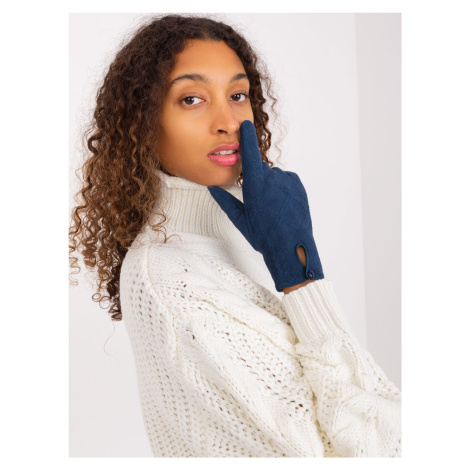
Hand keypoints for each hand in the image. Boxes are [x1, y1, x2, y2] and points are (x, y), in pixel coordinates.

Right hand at [207, 120, 323, 291]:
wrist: (291, 246)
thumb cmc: (264, 236)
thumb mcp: (241, 220)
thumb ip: (225, 201)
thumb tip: (212, 188)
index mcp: (255, 185)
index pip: (249, 154)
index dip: (246, 137)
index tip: (245, 124)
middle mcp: (272, 178)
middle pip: (259, 169)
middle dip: (255, 179)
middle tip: (257, 202)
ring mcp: (287, 181)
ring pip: (273, 176)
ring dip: (270, 185)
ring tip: (271, 208)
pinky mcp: (298, 185)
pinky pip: (285, 180)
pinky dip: (281, 188)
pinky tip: (281, 205)